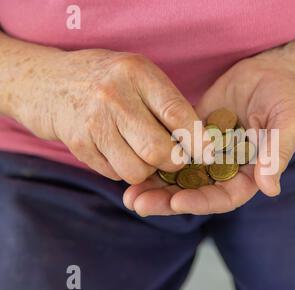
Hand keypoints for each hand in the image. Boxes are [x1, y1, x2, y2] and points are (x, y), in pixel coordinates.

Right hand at [14, 49, 203, 183]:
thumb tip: (199, 143)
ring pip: (137, 170)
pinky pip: (114, 174)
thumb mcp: (138, 75)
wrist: (48, 82)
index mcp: (137, 73)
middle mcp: (114, 96)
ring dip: (147, 171)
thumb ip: (166, 103)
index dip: (197, 139)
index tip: (208, 153)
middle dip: (174, 162)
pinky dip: (124, 170)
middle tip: (175, 158)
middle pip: (159, 150)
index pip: (177, 114)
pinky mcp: (78, 144)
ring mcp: (93, 121)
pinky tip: (120, 152)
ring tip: (144, 154)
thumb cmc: (107, 80)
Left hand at [124, 46, 294, 214]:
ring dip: (155, 186)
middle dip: (167, 200)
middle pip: (196, 192)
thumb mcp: (287, 123)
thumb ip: (277, 154)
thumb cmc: (285, 98)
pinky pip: (172, 151)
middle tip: (138, 204)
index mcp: (250, 174)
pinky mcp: (192, 136)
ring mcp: (208, 154)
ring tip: (129, 193)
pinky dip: (154, 158)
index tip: (177, 202)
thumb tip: (270, 188)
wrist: (270, 72)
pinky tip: (133, 162)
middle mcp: (226, 169)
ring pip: (180, 176)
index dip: (201, 201)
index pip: (224, 197)